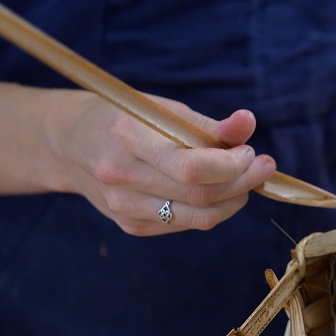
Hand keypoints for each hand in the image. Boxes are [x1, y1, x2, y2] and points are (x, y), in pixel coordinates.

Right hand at [48, 92, 276, 235]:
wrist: (70, 143)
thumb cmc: (127, 118)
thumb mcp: (164, 109)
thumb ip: (208, 124)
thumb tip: (249, 123)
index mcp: (128, 139)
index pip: (190, 168)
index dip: (231, 164)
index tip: (252, 152)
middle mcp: (121, 178)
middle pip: (199, 196)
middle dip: (242, 183)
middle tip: (264, 166)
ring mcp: (123, 208)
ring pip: (196, 217)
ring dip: (234, 200)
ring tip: (249, 179)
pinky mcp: (129, 226)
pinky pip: (184, 223)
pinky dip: (211, 209)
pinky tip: (220, 191)